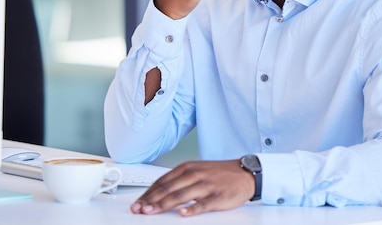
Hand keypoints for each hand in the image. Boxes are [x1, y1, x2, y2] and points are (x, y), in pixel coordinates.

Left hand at [130, 160, 254, 216]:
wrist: (244, 173)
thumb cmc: (218, 174)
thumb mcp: (196, 170)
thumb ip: (178, 180)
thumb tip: (157, 192)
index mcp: (187, 168)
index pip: (162, 182)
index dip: (148, 193)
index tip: (137, 202)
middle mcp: (195, 175)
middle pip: (168, 189)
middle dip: (151, 200)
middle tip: (139, 209)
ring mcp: (206, 185)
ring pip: (181, 196)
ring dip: (164, 204)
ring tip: (152, 212)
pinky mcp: (218, 197)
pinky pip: (203, 204)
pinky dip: (192, 209)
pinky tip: (183, 214)